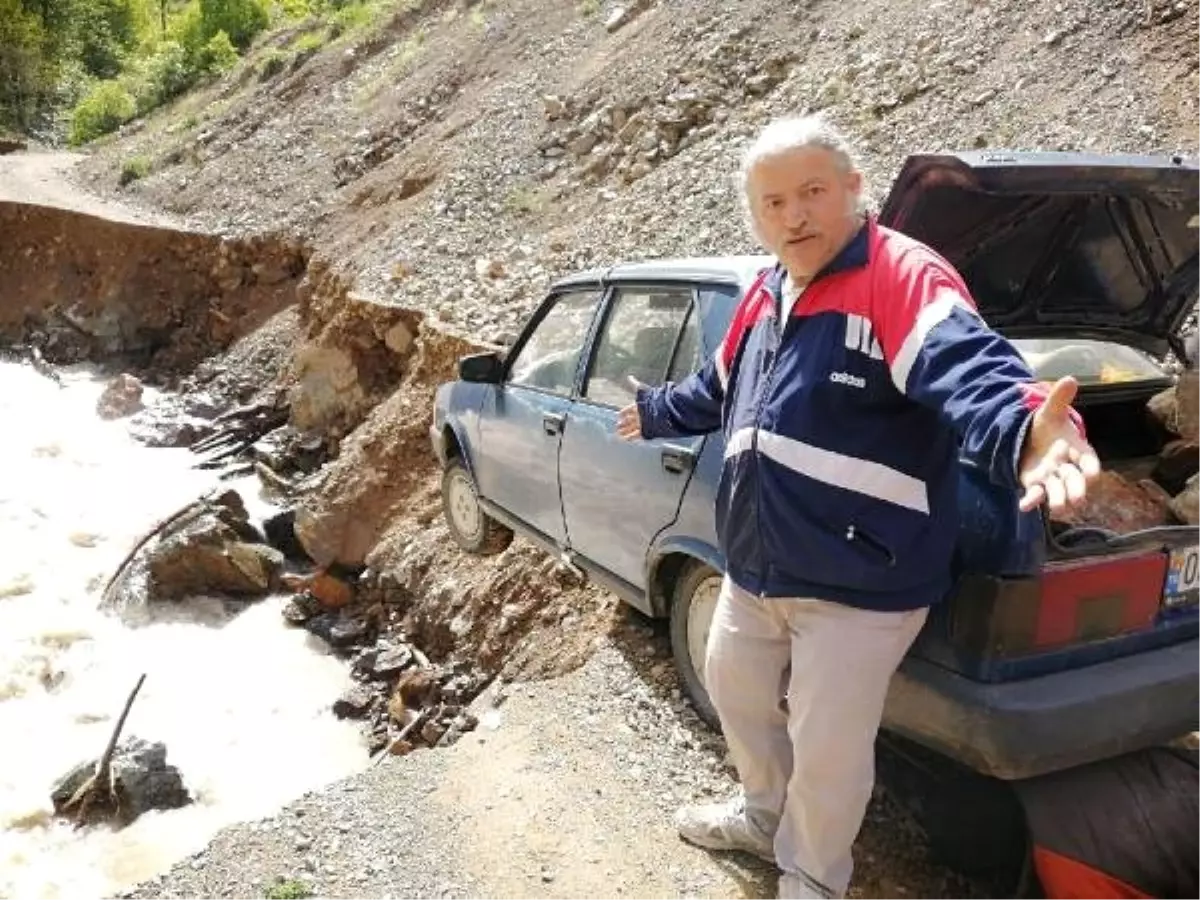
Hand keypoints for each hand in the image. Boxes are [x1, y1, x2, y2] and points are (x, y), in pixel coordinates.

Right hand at [616, 376, 646, 440]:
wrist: (664, 411)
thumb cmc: (652, 401)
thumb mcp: (642, 391)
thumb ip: (635, 385)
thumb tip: (629, 377)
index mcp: (640, 406)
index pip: (630, 410)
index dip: (624, 413)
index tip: (618, 416)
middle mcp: (642, 415)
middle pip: (631, 420)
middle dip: (623, 424)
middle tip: (617, 427)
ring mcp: (644, 424)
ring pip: (632, 428)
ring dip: (625, 432)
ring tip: (618, 435)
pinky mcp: (647, 431)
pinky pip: (637, 435)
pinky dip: (630, 438)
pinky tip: (625, 440)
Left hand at [1017, 376, 1100, 512]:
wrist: (1030, 439)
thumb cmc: (1047, 428)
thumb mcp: (1051, 412)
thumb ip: (1060, 398)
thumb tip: (1070, 378)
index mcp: (1078, 450)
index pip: (1090, 462)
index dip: (1091, 469)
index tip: (1091, 474)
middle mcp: (1068, 468)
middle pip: (1076, 481)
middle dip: (1078, 490)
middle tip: (1078, 499)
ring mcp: (1052, 478)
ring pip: (1059, 492)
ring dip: (1059, 500)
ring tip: (1058, 509)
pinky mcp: (1036, 484)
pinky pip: (1036, 495)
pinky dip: (1031, 501)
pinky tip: (1024, 506)